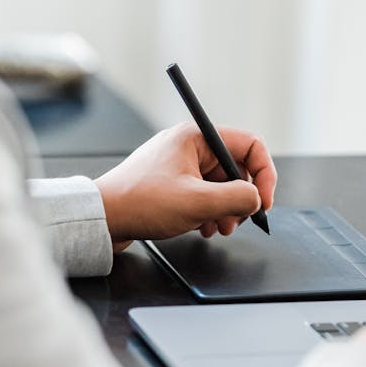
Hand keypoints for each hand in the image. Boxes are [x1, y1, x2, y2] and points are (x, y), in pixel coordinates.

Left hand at [95, 122, 276, 249]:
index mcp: (196, 137)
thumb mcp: (197, 203)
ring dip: (226, 209)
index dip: (264, 173)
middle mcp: (189, 146)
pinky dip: (209, 212)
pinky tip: (201, 228)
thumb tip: (256, 199)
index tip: (263, 201)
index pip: (249, 144)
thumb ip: (236, 198)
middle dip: (241, 197)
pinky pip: (203, 194)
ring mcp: (179, 165)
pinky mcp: (171, 184)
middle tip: (237, 221)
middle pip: (236, 168)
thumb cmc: (140, 203)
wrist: (101, 219)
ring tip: (218, 228)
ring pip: (221, 185)